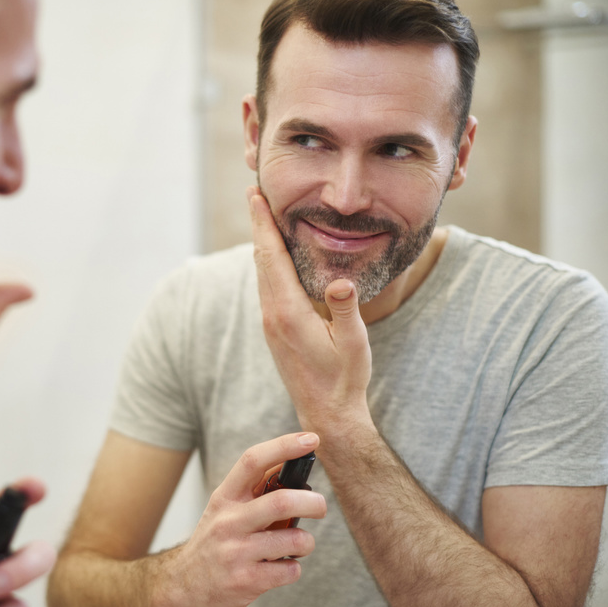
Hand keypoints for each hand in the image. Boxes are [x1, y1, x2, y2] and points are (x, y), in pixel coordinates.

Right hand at [164, 432, 325, 606]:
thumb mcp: (225, 510)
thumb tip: (291, 466)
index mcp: (225, 497)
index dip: (284, 446)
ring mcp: (236, 552)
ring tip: (299, 545)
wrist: (183, 586)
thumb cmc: (214, 543)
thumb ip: (255, 492)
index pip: (253, 461)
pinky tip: (282, 567)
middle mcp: (228, 521)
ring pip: (294, 539)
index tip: (310, 439)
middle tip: (321, 507)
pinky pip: (290, 570)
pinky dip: (294, 567)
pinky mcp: (245, 581)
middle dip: (314, 503)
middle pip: (282, 501)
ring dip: (306, 542)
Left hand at [247, 187, 371, 433]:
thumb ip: (346, 309)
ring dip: (261, 242)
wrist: (326, 413)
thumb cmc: (344, 378)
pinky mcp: (275, 330)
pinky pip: (268, 286)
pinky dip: (268, 262)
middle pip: (261, 259)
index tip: (255, 196)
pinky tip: (275, 256)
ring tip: (262, 216)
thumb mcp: (353, 343)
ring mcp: (271, 323)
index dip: (263, 224)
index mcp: (288, 312)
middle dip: (258, 224)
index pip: (272, 257)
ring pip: (262, 273)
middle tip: (255, 193)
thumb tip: (340, 281)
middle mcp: (272, 314)